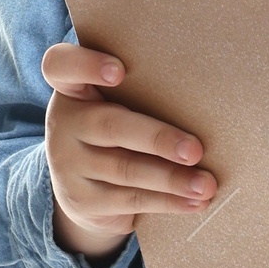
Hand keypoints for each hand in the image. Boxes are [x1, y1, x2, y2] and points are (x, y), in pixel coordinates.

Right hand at [42, 42, 216, 260]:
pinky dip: (168, 202)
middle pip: (108, 126)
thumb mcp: (116, 106)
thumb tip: (208, 99)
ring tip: (207, 184)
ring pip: (125, 169)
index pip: (60, 66)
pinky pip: (130, 200)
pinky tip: (195, 202)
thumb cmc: (116, 131)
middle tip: (196, 150)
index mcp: (71, 89)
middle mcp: (63, 123)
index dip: (85, 65)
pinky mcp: (82, 200)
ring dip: (172, 178)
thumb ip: (141, 93)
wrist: (86, 189)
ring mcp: (67, 164)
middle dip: (157, 139)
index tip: (118, 71)